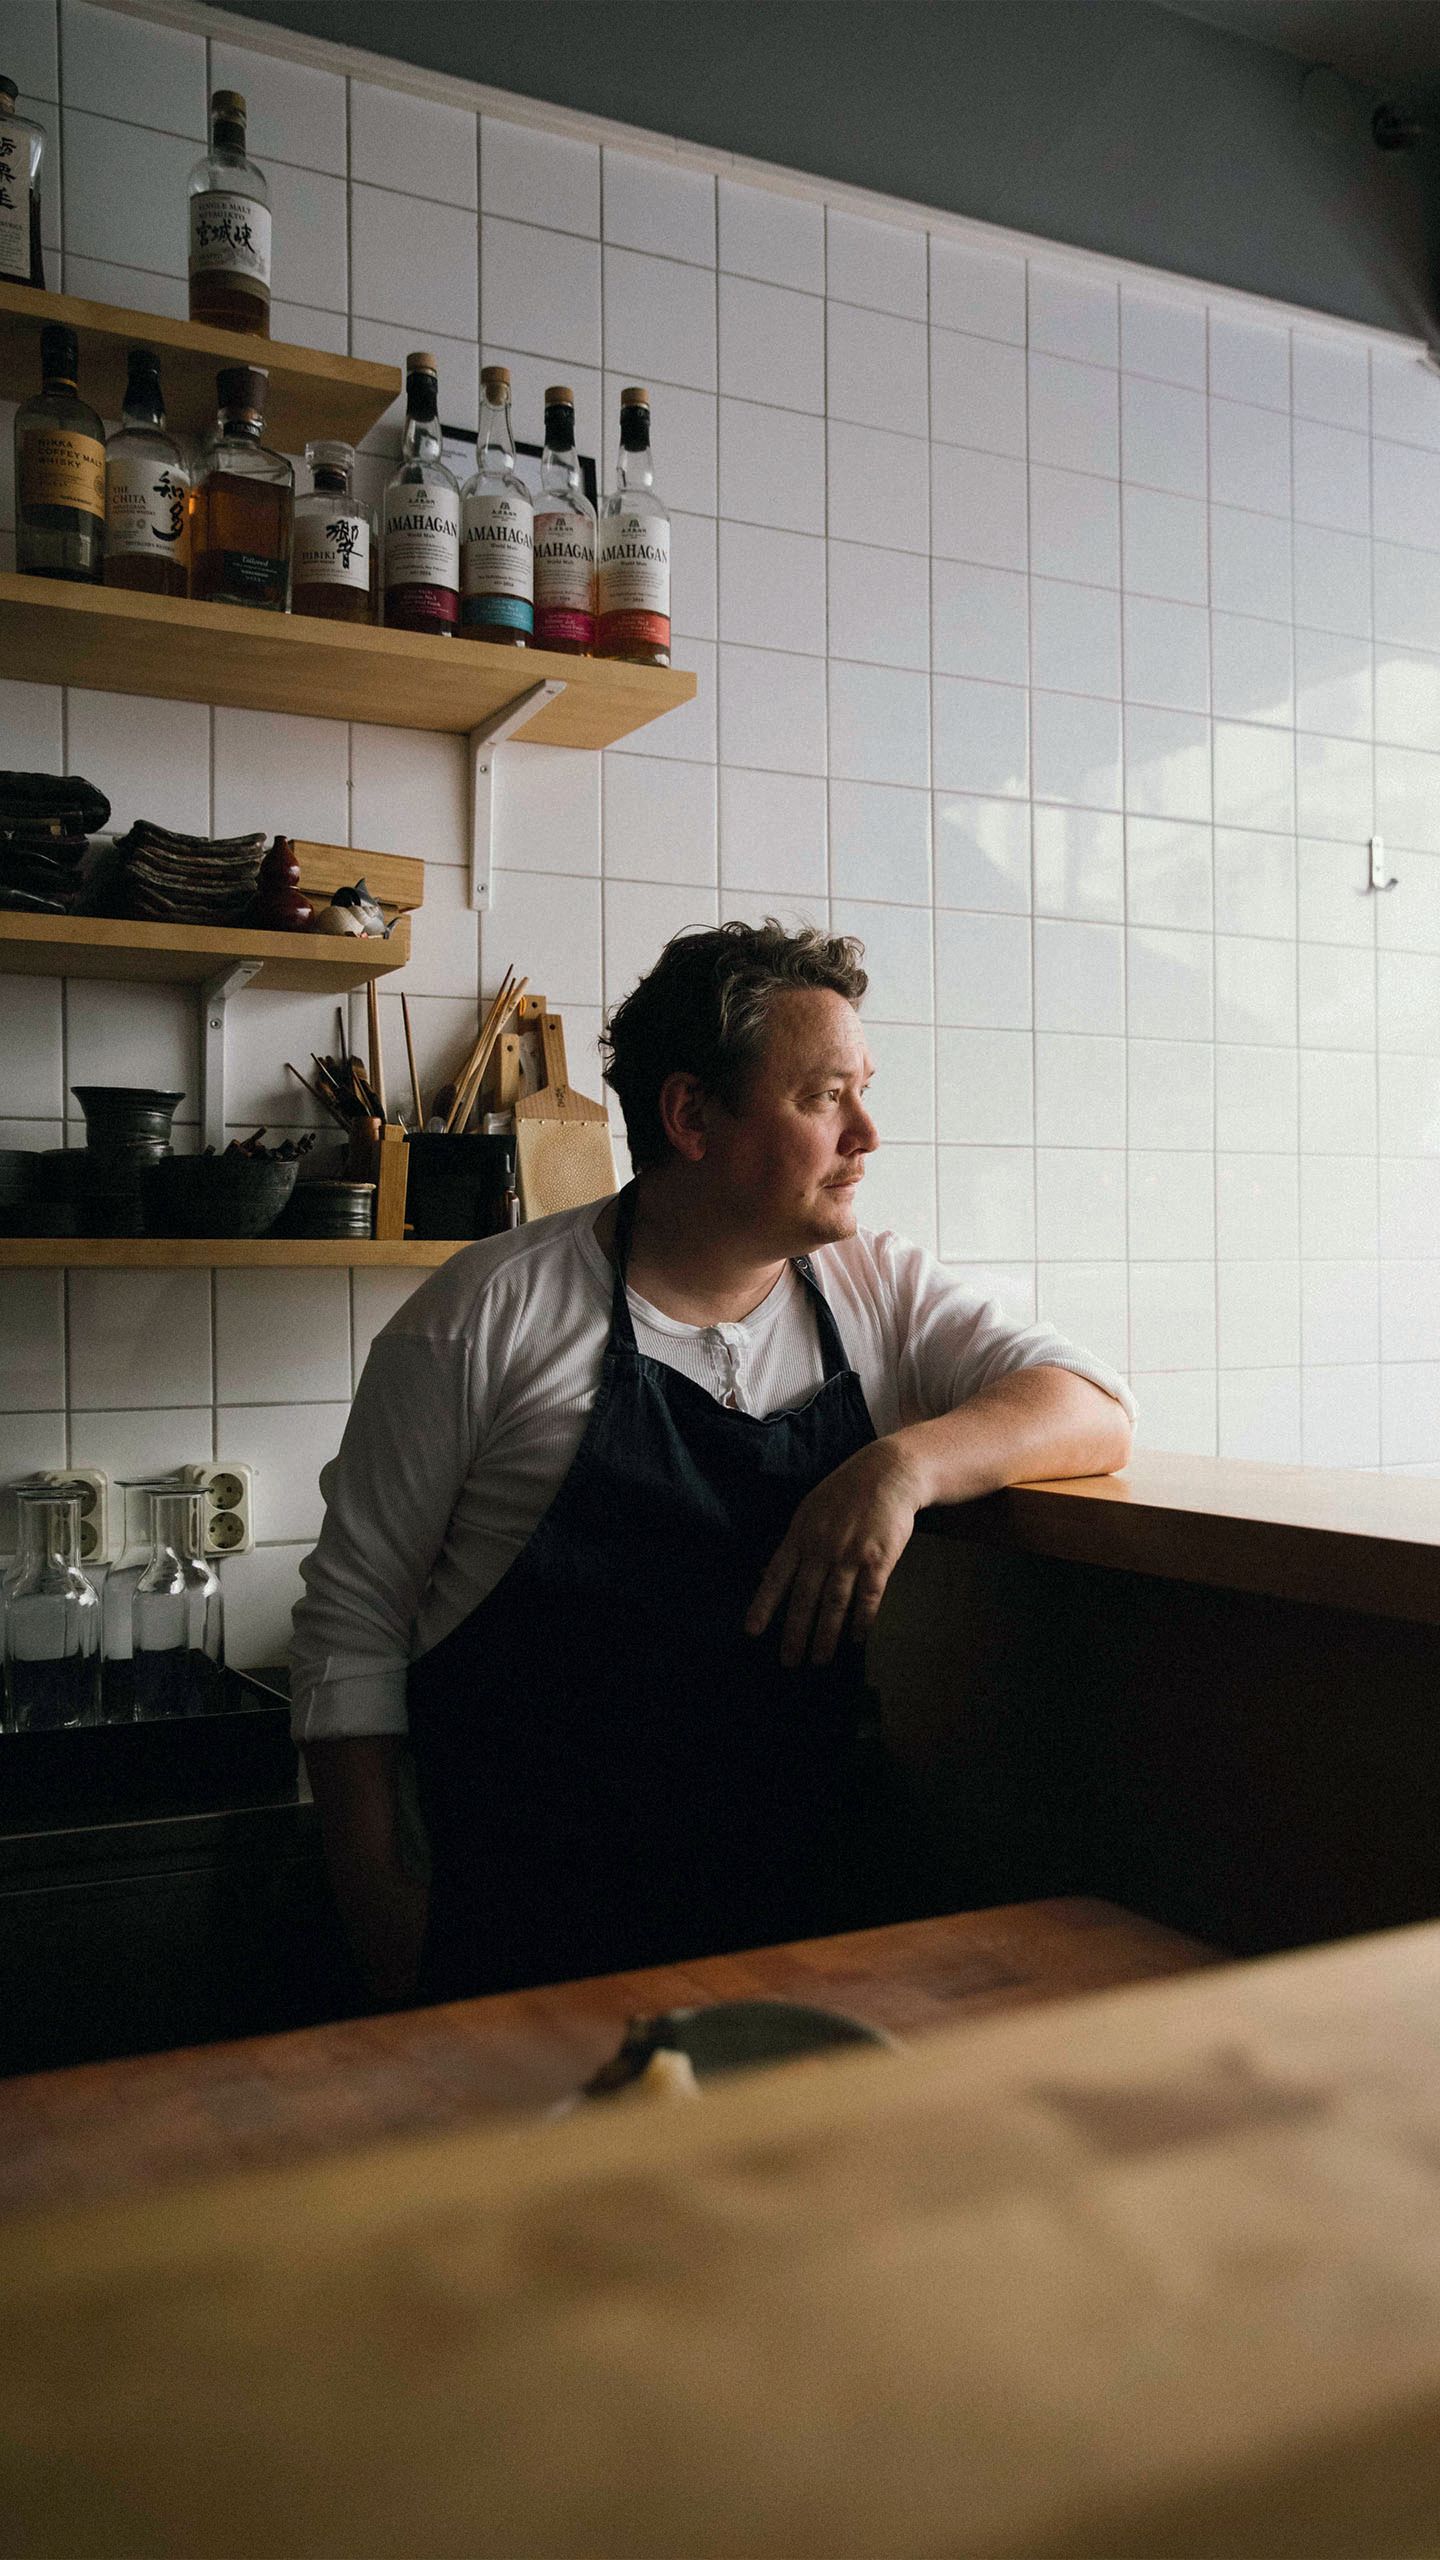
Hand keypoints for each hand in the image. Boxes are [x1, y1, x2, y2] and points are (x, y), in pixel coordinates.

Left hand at [745, 1438, 923, 1669]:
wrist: (888, 1472)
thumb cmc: (846, 1491)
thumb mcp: (809, 1511)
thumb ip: (792, 1544)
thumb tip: (767, 1574)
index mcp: (801, 1535)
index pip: (777, 1576)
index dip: (764, 1605)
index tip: (752, 1631)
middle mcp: (822, 1547)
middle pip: (804, 1598)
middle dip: (795, 1633)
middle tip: (788, 1662)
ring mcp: (850, 1554)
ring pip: (834, 1603)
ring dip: (825, 1635)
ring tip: (819, 1660)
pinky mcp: (879, 1559)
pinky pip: (868, 1597)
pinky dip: (861, 1620)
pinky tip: (856, 1639)